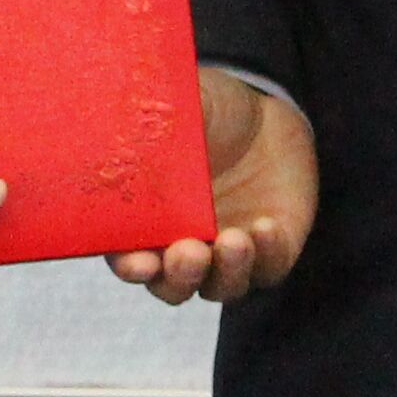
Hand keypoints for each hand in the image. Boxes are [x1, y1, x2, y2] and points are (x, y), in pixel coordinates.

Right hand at [112, 69, 318, 307]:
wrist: (267, 115)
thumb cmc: (212, 112)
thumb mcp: (182, 109)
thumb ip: (153, 123)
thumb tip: (126, 125)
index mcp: (150, 219)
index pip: (129, 256)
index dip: (131, 266)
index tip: (138, 262)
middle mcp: (184, 245)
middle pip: (172, 286)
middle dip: (178, 277)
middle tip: (188, 253)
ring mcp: (227, 253)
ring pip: (220, 287)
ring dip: (224, 271)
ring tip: (234, 239)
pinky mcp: (270, 252)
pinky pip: (267, 269)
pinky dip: (266, 255)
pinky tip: (265, 227)